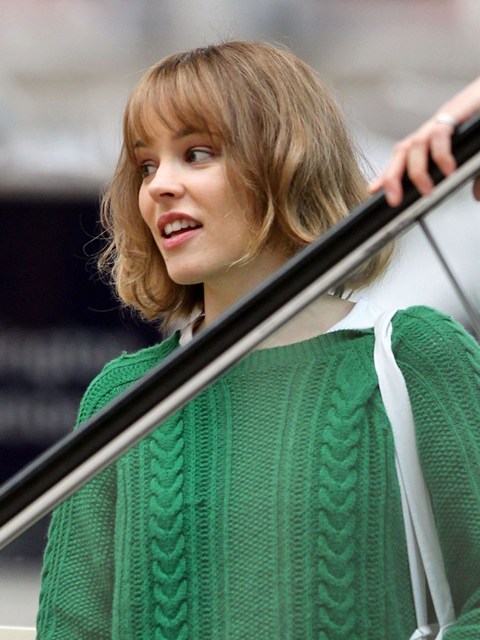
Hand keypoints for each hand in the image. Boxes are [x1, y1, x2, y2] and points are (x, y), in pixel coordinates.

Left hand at [369, 76, 479, 205]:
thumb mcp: (476, 153)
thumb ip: (476, 176)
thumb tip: (476, 196)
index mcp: (431, 139)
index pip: (402, 156)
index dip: (387, 173)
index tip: (374, 190)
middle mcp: (431, 130)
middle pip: (401, 152)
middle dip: (392, 177)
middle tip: (394, 200)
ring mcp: (441, 121)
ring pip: (415, 146)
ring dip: (418, 172)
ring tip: (427, 191)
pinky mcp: (456, 111)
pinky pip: (438, 135)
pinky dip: (440, 155)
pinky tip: (448, 170)